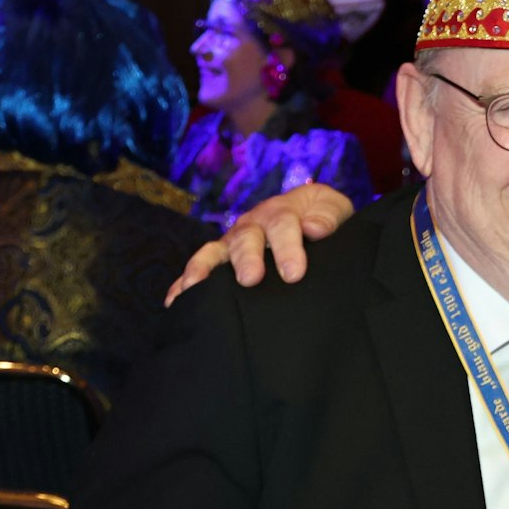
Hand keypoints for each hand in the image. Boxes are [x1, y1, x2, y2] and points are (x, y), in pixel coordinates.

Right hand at [163, 184, 354, 304]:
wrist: (311, 212)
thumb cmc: (322, 215)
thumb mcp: (333, 207)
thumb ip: (327, 216)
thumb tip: (314, 228)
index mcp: (282, 211)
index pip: (283, 225)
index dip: (287, 248)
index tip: (294, 273)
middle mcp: (253, 225)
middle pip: (246, 239)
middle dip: (247, 259)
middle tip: (250, 279)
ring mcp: (233, 242)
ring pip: (215, 252)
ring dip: (204, 268)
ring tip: (195, 286)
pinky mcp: (221, 260)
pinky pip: (199, 269)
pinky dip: (184, 283)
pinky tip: (175, 300)